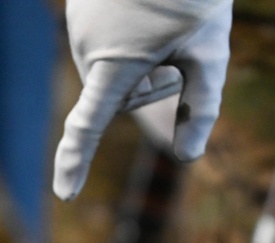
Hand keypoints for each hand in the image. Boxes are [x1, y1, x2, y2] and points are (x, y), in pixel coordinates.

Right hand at [54, 0, 231, 199]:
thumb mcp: (209, 53)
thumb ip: (201, 108)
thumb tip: (188, 156)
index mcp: (114, 64)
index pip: (90, 124)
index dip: (77, 161)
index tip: (64, 193)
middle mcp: (87, 47)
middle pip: (121, 99)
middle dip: (152, 91)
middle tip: (178, 57)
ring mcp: (79, 25)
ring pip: (114, 72)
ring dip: (142, 62)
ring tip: (164, 24)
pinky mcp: (80, 10)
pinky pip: (107, 46)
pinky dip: (130, 41)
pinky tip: (149, 13)